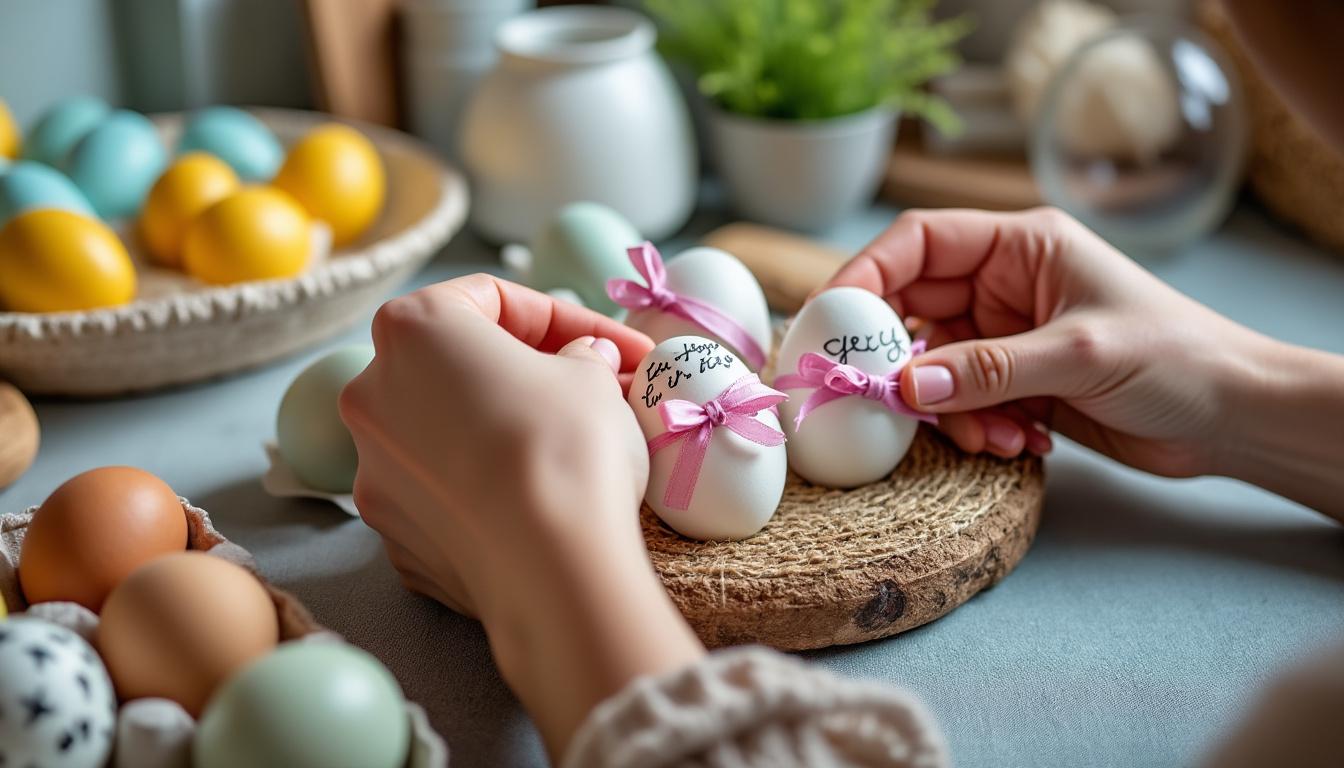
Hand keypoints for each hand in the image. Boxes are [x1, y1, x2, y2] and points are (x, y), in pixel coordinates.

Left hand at [340, 274, 703, 756]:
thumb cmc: (567, 447)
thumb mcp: (594, 377)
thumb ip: (581, 354)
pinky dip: (481, 487)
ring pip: (443, 430)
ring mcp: (371, 467)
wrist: (551, 572)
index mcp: (413, 328)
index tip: (617, 346)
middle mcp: (370, 390)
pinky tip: (534, 503)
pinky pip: (441, 491)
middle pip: (457, 364)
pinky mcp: (388, 532)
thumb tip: (582, 359)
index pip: (492, 299)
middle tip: (593, 388)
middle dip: (525, 372)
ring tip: (564, 449)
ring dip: (498, 429)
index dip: (566, 319)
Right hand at [822, 207, 1276, 476]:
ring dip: (951, 410)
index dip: (865, 274)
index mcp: (1021, 246)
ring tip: (996, 435)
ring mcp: (1005, 336)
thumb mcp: (1079, 356)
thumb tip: (904, 387)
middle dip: (902, 360)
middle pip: (913, 309)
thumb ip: (987, 369)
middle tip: (884, 399)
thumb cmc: (1177, 358)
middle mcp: (1004, 285)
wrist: (1233, 418)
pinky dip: (977, 428)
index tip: (829, 321)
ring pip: (932, 368)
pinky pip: (961, 403)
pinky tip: (1024, 442)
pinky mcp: (1014, 383)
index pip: (918, 242)